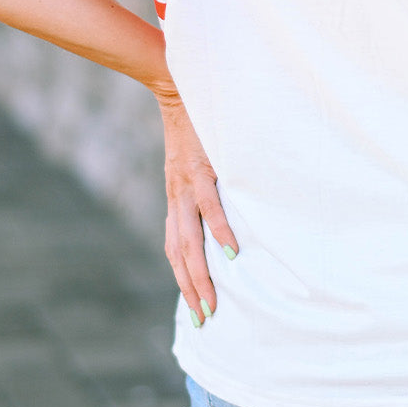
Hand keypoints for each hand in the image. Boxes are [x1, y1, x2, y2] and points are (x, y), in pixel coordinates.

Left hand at [153, 83, 238, 325]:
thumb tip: (223, 205)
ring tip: (211, 302)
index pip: (175, 247)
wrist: (177, 86)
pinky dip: (221, 232)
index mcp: (175, 197)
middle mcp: (177, 197)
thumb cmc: (193, 123)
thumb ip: (202, 183)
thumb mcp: (193, 160)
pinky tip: (232, 253)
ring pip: (190, 241)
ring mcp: (187, 185)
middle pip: (180, 254)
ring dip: (200, 275)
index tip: (195, 307)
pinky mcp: (201, 170)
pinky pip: (211, 208)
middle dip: (191, 289)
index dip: (183, 278)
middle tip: (204, 319)